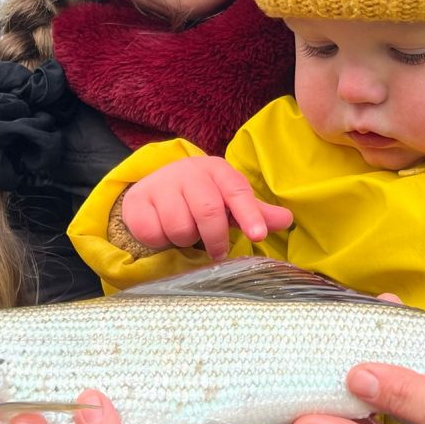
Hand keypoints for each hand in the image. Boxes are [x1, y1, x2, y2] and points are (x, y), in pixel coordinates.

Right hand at [121, 155, 292, 257]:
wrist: (156, 187)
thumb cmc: (202, 196)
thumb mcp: (229, 201)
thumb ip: (256, 212)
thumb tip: (286, 220)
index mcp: (217, 170)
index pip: (237, 191)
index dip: (249, 214)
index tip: (259, 235)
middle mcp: (189, 171)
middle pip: (208, 211)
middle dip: (216, 238)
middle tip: (218, 252)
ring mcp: (161, 184)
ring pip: (180, 226)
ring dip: (186, 239)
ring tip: (187, 232)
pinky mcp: (138, 201)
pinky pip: (154, 233)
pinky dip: (162, 241)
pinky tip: (164, 231)